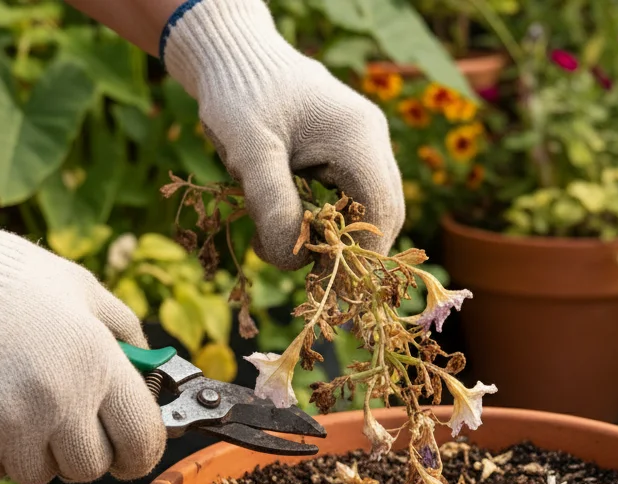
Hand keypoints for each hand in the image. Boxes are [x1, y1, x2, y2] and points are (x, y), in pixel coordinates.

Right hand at [0, 164, 165, 483]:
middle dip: (76, 450)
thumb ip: (125, 333)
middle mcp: (62, 402)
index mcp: (99, 364)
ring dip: (25, 451)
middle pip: (88, 468)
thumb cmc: (5, 277)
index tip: (126, 453)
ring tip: (4, 401)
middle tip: (53, 419)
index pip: (142, 441)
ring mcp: (11, 426)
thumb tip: (152, 376)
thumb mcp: (83, 290)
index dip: (137, 454)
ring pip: (35, 474)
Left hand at [162, 0, 404, 268]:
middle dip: (352, 254)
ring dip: (340, 241)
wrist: (234, 56)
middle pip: (384, 215)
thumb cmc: (238, 96)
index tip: (327, 292)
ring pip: (370, 210)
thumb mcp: (249, 151)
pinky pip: (352, 198)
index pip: (380, 213)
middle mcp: (371, 140)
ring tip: (299, 260)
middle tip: (312, 285)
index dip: (360, 258)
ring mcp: (363, 145)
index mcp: (358, 137)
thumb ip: (273, 206)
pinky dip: (331, 223)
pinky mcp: (347, 151)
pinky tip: (298, 234)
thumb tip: (294, 264)